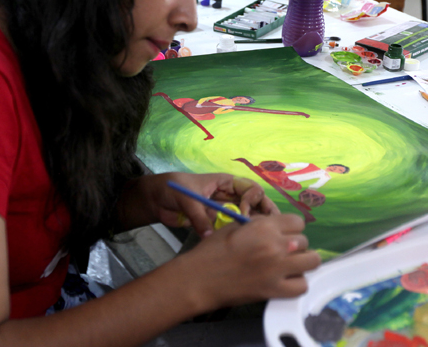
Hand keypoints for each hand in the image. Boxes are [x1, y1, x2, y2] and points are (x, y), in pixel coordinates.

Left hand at [138, 172, 278, 237]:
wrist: (154, 200)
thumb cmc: (171, 188)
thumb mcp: (186, 198)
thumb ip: (198, 216)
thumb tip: (210, 235)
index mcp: (226, 182)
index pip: (250, 188)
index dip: (253, 200)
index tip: (243, 213)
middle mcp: (229, 196)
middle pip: (254, 204)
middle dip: (264, 214)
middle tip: (273, 228)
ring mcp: (223, 210)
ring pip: (246, 218)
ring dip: (254, 227)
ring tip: (263, 240)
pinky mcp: (215, 223)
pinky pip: (232, 229)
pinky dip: (239, 235)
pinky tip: (245, 245)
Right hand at [182, 213, 321, 307]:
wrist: (200, 279)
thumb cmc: (212, 251)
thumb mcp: (235, 226)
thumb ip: (258, 224)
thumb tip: (274, 226)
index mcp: (264, 227)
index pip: (298, 221)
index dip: (291, 227)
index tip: (284, 233)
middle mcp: (275, 245)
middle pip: (304, 241)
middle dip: (295, 245)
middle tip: (282, 251)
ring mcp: (278, 269)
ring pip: (312, 261)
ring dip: (303, 262)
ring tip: (291, 264)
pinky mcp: (275, 290)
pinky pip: (303, 286)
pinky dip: (298, 283)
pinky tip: (287, 280)